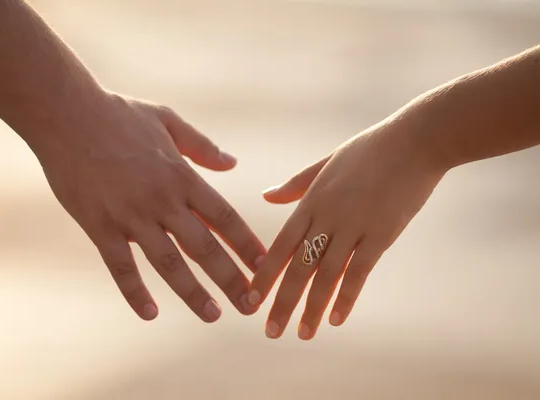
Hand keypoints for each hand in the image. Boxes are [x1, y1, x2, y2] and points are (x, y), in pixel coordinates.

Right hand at [32, 91, 265, 321]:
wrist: (66, 114)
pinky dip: (135, 291)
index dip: (246, 244)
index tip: (263, 266)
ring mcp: (130, 215)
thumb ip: (202, 146)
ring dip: (193, 292)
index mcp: (182, 176)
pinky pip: (121, 266)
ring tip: (214, 315)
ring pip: (169, 263)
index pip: (224, 217)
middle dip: (230, 278)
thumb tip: (233, 163)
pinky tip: (150, 313)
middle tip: (250, 305)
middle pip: (204, 247)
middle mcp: (162, 200)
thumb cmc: (118, 114)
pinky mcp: (100, 225)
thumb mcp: (168, 121)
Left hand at [247, 121, 445, 338]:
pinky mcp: (381, 234)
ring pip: (326, 275)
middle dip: (282, 301)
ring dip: (313, 308)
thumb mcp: (325, 163)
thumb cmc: (369, 151)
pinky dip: (346, 297)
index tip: (251, 299)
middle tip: (270, 331)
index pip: (281, 244)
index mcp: (312, 200)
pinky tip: (336, 319)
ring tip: (303, 334)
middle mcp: (327, 216)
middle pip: (299, 267)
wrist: (415, 141)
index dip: (265, 273)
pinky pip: (359, 271)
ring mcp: (354, 226)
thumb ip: (295, 185)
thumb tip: (266, 197)